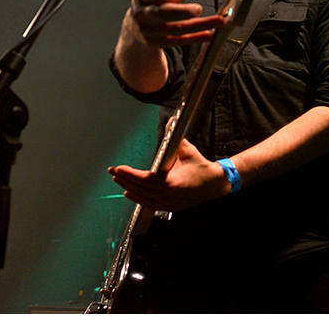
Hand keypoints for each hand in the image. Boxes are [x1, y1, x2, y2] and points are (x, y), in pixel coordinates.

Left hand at [108, 137, 228, 211]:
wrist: (214, 183)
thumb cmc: (201, 167)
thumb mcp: (187, 150)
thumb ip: (175, 138)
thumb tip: (170, 122)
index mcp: (170, 182)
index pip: (144, 179)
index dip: (130, 174)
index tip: (119, 168)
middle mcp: (168, 195)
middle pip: (140, 189)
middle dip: (124, 179)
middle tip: (113, 172)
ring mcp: (168, 203)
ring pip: (142, 198)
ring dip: (129, 188)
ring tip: (118, 180)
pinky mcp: (170, 206)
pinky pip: (148, 204)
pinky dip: (138, 198)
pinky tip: (129, 193)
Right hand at [128, 0, 223, 47]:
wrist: (136, 25)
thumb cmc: (151, 1)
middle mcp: (142, 13)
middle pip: (162, 14)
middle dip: (182, 12)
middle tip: (199, 9)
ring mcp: (148, 30)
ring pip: (175, 29)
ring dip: (198, 26)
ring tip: (218, 21)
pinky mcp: (156, 43)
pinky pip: (178, 41)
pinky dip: (195, 38)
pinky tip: (209, 34)